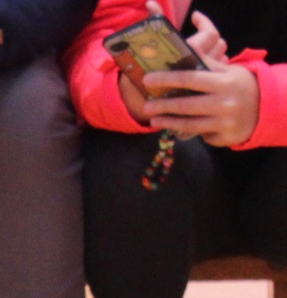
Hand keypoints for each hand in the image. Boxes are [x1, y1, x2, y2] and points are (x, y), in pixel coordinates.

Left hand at [139, 9, 258, 148]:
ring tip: (154, 121)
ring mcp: (224, 122)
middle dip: (164, 106)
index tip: (147, 79)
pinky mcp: (224, 137)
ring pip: (190, 124)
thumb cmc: (239, 85)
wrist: (263, 107)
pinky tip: (177, 128)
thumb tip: (183, 49)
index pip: (191, 79)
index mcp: (224, 82)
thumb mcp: (228, 70)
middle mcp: (224, 102)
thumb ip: (207, 64)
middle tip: (146, 107)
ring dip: (169, 123)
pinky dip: (189, 132)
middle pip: (187, 105)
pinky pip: (201, 135)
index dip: (167, 78)